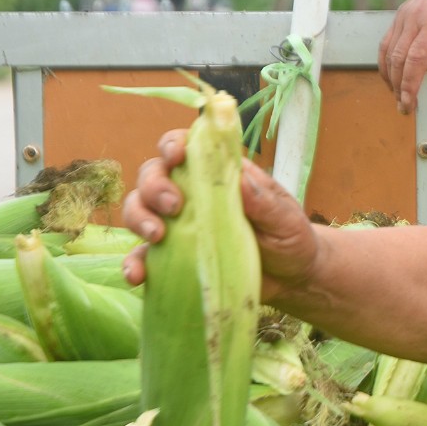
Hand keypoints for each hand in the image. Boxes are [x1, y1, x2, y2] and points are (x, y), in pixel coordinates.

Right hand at [120, 131, 320, 304]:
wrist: (293, 280)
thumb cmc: (290, 238)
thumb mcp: (285, 219)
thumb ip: (264, 201)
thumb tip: (240, 179)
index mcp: (219, 176)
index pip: (186, 148)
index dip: (173, 145)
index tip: (176, 156)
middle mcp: (191, 195)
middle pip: (152, 175)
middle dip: (154, 185)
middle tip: (173, 206)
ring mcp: (178, 227)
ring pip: (139, 209)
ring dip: (139, 218)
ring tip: (157, 235)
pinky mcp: (172, 259)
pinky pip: (142, 257)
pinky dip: (133, 263)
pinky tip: (137, 275)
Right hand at [379, 0, 426, 110]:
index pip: (415, 59)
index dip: (409, 85)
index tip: (409, 104)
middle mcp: (416, 18)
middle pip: (398, 58)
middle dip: (398, 86)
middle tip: (405, 108)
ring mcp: (406, 14)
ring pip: (388, 50)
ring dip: (389, 76)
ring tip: (398, 96)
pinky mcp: (401, 13)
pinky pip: (387, 41)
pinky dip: (387, 61)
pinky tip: (393, 76)